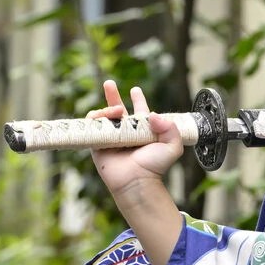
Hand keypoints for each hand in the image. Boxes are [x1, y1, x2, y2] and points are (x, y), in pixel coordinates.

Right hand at [88, 80, 182, 195]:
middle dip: (113, 96)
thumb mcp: (172, 147)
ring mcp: (112, 137)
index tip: (135, 90)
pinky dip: (95, 118)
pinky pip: (92, 127)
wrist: (137, 180)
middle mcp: (127, 133)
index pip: (140, 112)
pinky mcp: (98, 144)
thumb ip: (171, 129)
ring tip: (117, 110)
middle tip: (109, 83)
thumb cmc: (155, 167)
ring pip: (105, 116)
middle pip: (118, 110)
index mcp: (143, 131)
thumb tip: (154, 114)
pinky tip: (100, 115)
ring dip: (109, 108)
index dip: (138, 100)